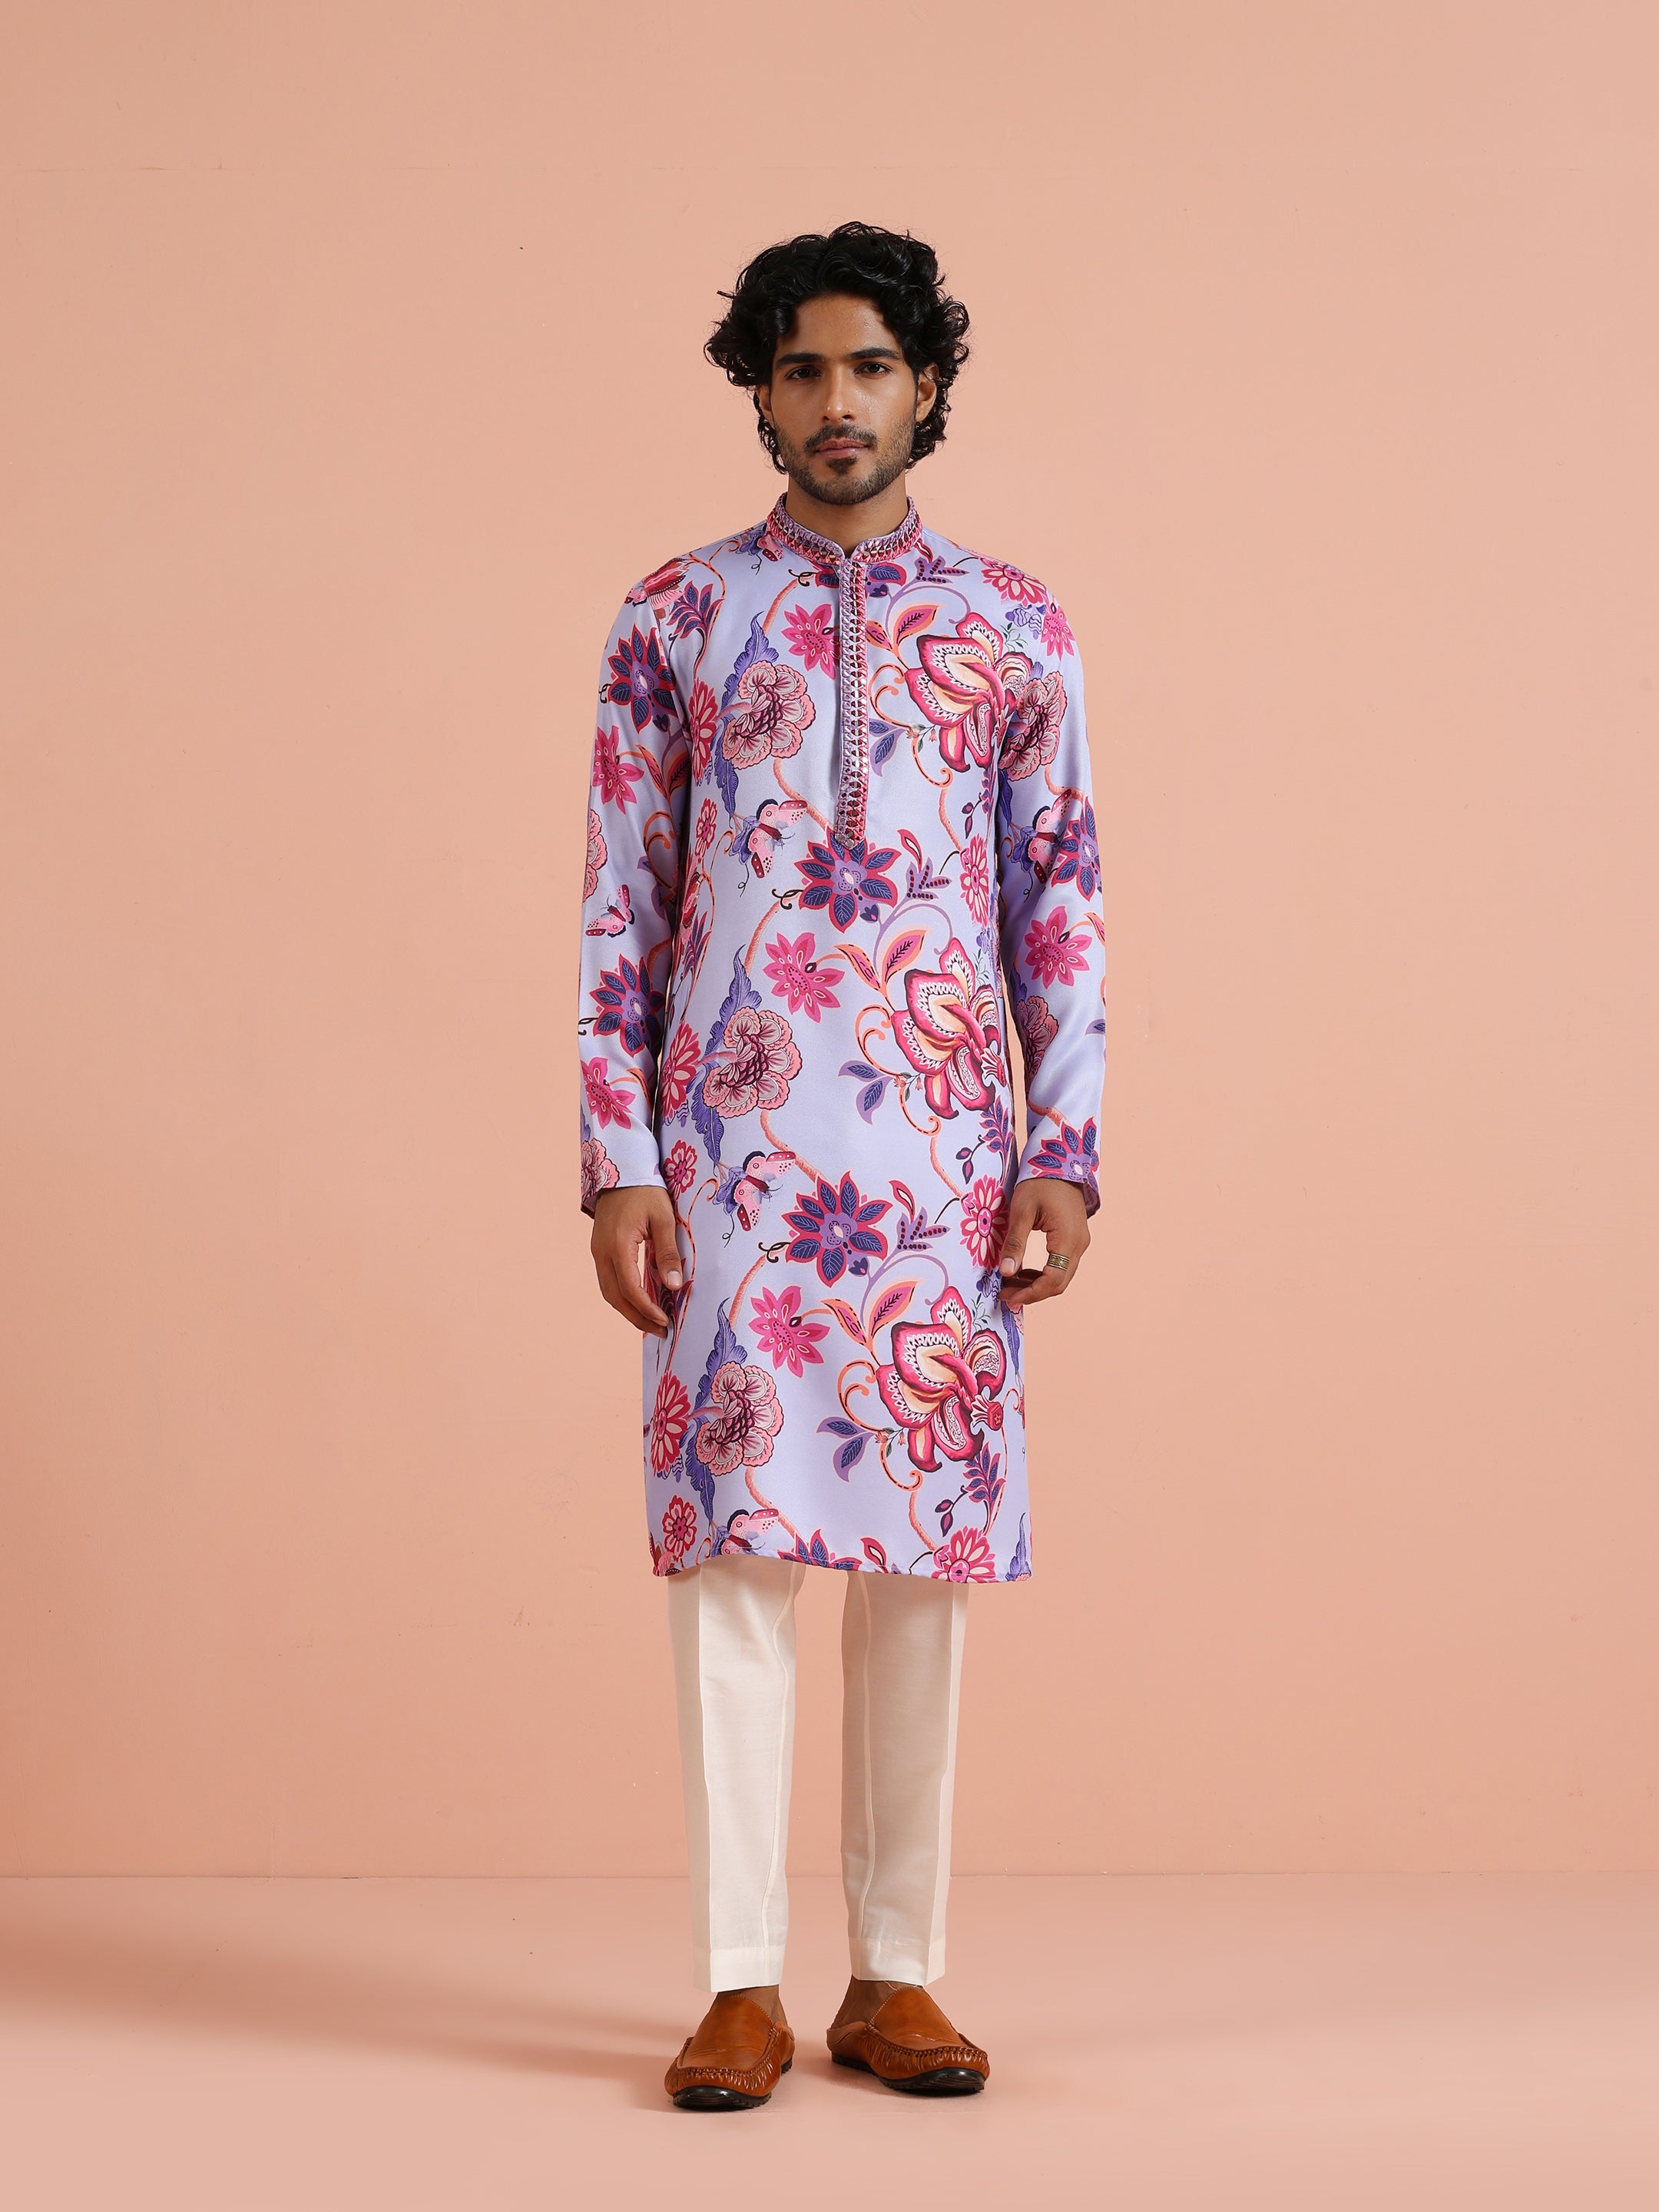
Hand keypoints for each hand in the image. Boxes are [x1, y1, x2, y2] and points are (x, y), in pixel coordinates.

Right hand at [590, 1184, 683, 1338]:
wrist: (621, 1168)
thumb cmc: (645, 1190)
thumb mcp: (663, 1218)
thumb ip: (668, 1252)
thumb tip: (674, 1285)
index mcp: (617, 1246)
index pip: (630, 1289)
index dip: (647, 1309)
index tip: (665, 1321)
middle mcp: (601, 1253)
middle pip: (615, 1297)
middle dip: (637, 1318)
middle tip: (661, 1331)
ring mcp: (597, 1251)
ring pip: (609, 1292)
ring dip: (628, 1310)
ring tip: (651, 1322)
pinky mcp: (600, 1249)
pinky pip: (608, 1281)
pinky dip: (623, 1296)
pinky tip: (639, 1301)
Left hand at [997, 1177, 1090, 1308]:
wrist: (1060, 1162)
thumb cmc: (1039, 1182)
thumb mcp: (1022, 1211)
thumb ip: (1015, 1243)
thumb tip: (1005, 1272)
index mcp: (1068, 1239)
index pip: (1053, 1280)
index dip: (1031, 1293)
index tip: (1007, 1297)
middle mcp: (1079, 1245)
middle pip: (1059, 1282)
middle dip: (1032, 1293)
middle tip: (1005, 1294)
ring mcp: (1079, 1242)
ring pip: (1061, 1276)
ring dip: (1037, 1284)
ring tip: (1010, 1285)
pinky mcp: (1075, 1239)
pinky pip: (1061, 1265)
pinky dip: (1043, 1274)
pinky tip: (1023, 1272)